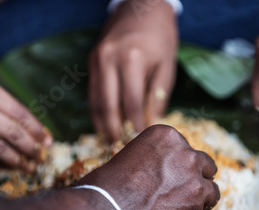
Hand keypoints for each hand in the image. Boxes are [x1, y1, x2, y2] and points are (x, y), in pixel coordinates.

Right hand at [78, 124, 219, 209]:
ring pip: (211, 192)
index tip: (172, 176)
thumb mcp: (129, 156)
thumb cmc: (105, 188)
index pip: (187, 149)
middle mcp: (187, 157)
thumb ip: (155, 161)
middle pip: (206, 166)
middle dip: (197, 178)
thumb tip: (163, 174)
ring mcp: (195, 186)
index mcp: (169, 137)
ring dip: (199, 200)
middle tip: (184, 192)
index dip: (180, 165)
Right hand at [88, 0, 177, 140]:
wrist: (141, 6)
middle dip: (114, 130)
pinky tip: (104, 123)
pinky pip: (92, 92)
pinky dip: (97, 110)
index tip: (141, 140)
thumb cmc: (160, 36)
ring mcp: (97, 60)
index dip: (136, 125)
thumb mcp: (167, 64)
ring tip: (110, 140)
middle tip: (120, 147)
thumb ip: (159, 95)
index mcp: (131, 59)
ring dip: (101, 124)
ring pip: (95, 101)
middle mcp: (109, 59)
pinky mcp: (92, 60)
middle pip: (108, 106)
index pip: (132, 103)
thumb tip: (152, 123)